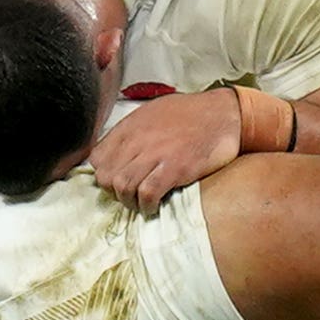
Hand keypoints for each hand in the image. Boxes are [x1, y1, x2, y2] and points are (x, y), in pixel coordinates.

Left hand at [90, 87, 242, 214]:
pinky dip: (147, 205)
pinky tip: (154, 206)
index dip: (104, 174)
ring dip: (130, 202)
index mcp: (129, 127)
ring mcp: (155, 154)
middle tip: (129, 196)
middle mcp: (137, 140)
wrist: (223, 114)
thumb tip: (118, 151)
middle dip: (114, 192)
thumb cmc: (189, 113)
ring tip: (141, 204)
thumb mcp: (151, 114)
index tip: (116, 181)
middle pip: (106, 177)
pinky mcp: (175, 168)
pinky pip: (148, 193)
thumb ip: (132, 132)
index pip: (96, 159)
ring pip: (123, 187)